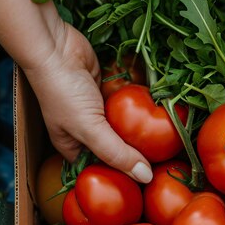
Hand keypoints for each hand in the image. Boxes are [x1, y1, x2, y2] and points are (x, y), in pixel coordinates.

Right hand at [23, 21, 152, 182]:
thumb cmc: (63, 92)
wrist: (55, 47)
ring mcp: (98, 110)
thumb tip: (145, 177)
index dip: (123, 176)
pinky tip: (160, 110)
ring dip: (142, 127)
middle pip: (117, 147)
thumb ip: (117, 154)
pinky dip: (140, 104)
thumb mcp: (90, 129)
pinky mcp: (108, 90)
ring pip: (125, 125)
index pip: (103, 169)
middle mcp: (86, 130)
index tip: (149, 178)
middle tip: (164, 157)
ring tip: (169, 138)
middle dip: (137, 151)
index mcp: (74, 147)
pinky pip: (128, 103)